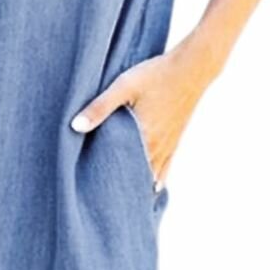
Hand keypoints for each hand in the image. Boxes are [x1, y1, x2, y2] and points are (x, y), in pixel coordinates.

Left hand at [70, 42, 216, 188]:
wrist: (193, 67)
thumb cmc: (156, 74)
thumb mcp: (124, 86)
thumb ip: (99, 107)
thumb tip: (75, 127)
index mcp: (142, 137)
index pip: (120, 169)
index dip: (106, 182)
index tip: (91, 195)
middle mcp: (156, 147)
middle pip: (135, 175)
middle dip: (120, 186)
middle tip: (103, 201)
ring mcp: (168, 144)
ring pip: (152, 174)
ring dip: (138, 184)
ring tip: (124, 199)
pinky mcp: (175, 138)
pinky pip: (166, 166)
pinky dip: (158, 178)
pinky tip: (153, 187)